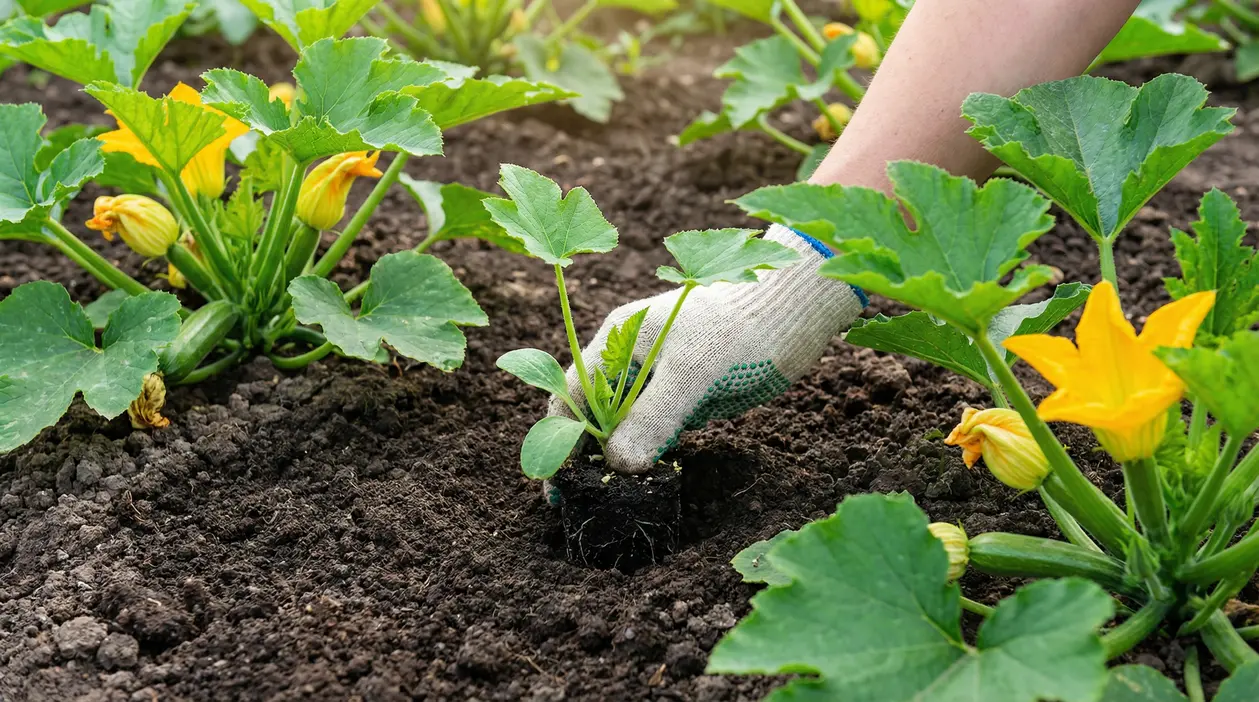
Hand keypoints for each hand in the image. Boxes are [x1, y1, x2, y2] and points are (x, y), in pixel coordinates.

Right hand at [547, 224, 865, 478]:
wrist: (793, 311)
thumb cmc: (740, 330)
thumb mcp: (693, 373)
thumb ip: (652, 416)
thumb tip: (617, 464)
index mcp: (618, 340)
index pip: (572, 395)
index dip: (562, 438)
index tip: (559, 486)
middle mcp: (631, 358)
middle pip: (593, 412)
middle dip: (585, 453)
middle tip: (581, 501)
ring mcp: (659, 376)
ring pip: (625, 423)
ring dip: (617, 456)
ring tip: (612, 499)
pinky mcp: (686, 393)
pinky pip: (655, 428)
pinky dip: (649, 451)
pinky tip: (649, 479)